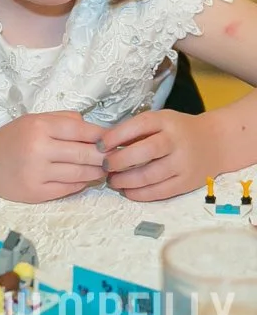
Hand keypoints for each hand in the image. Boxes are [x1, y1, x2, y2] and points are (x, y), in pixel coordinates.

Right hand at [0, 112, 106, 202]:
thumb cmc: (12, 139)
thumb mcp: (33, 120)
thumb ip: (62, 120)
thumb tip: (93, 127)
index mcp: (39, 126)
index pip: (82, 130)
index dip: (103, 135)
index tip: (115, 139)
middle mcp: (39, 148)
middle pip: (86, 153)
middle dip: (105, 156)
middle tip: (115, 157)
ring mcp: (38, 173)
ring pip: (81, 173)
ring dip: (97, 171)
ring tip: (104, 168)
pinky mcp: (37, 193)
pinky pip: (70, 189)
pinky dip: (82, 184)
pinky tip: (86, 179)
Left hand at [103, 109, 219, 200]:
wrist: (216, 143)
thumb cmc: (177, 130)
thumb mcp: (159, 120)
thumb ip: (136, 130)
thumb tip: (105, 144)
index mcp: (165, 121)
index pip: (138, 126)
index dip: (115, 136)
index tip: (99, 145)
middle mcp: (175, 141)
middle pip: (144, 152)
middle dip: (119, 161)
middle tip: (104, 166)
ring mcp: (183, 163)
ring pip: (150, 175)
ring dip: (126, 181)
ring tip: (112, 181)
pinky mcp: (187, 183)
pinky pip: (160, 192)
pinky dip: (140, 194)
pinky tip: (127, 192)